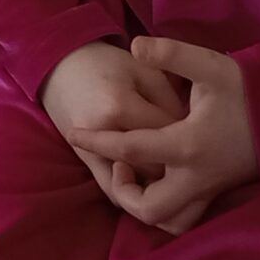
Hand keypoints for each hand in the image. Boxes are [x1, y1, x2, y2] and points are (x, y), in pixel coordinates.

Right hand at [41, 40, 185, 211]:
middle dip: (177, 163)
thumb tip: (190, 139)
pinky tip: (152, 180)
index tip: (199, 127)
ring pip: (136, 187)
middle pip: (155, 167)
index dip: (189, 133)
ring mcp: (90, 154)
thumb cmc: (108, 65)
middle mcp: (102, 136)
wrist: (60, 67)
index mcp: (120, 106)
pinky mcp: (86, 165)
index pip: (167, 134)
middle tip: (191, 152)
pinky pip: (116, 193)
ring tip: (175, 169)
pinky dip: (136, 193)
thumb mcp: (145, 72)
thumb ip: (172, 103)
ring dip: (158, 184)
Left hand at [68, 37, 259, 234]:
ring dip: (145, 204)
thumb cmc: (251, 91)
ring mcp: (211, 190)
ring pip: (171, 220)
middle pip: (149, 210)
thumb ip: (171, 54)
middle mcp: (197, 177)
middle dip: (123, 192)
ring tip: (136, 170)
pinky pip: (186, 215)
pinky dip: (166, 206)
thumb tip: (134, 45)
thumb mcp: (210, 65)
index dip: (97, 142)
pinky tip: (158, 175)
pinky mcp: (220, 192)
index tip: (73, 133)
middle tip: (117, 161)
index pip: (130, 151)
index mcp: (188, 146)